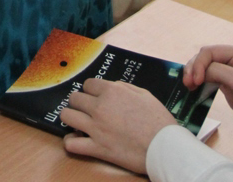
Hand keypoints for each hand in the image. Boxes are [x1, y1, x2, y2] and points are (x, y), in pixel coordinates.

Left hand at [60, 77, 177, 173]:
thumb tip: (112, 86)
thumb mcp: (144, 95)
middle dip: (79, 103)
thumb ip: (124, 87)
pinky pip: (72, 144)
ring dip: (70, 118)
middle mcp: (100, 107)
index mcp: (111, 92)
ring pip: (67, 116)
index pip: (87, 84)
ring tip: (77, 122)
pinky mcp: (97, 148)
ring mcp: (96, 128)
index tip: (94, 97)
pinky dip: (71, 142)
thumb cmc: (158, 120)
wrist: (165, 148)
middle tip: (86, 110)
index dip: (91, 91)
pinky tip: (76, 140)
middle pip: (74, 98)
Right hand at [183, 45, 232, 154]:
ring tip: (189, 87)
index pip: (210, 52)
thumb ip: (218, 71)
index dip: (198, 64)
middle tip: (187, 85)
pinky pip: (209, 80)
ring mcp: (231, 76)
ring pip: (205, 69)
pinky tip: (194, 90)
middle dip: (193, 68)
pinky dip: (200, 83)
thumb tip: (198, 71)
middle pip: (205, 58)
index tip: (193, 81)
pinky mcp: (229, 89)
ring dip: (194, 75)